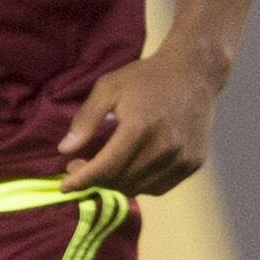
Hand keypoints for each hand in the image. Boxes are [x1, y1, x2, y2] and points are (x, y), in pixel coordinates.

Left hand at [57, 47, 221, 195]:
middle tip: (83, 165)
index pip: (105, 169)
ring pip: (139, 188)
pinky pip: (159, 187)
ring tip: (108, 165)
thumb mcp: (108, 88)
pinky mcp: (193, 163)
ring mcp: (181, 158)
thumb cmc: (147, 77)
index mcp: (139, 128)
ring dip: (117, 183)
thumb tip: (65, 150)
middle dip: (96, 179)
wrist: (194, 72)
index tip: (65, 186)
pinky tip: (133, 166)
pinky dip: (141, 183)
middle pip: (120, 181)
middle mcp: (163, 148)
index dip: (81, 181)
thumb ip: (85, 120)